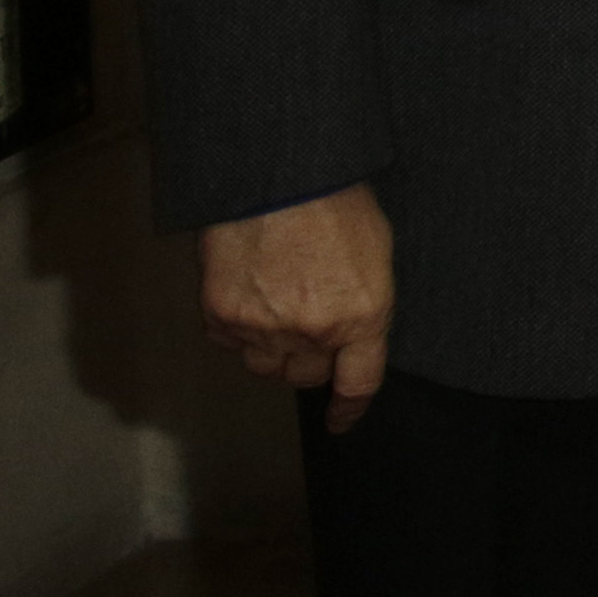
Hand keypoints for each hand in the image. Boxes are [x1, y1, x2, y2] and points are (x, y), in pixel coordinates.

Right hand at [202, 184, 393, 430]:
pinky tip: (248, 294)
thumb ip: (363, 303)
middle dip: (309, 360)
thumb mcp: (375, 253)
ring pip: (265, 366)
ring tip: (277, 307)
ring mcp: (263, 327)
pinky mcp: (221, 315)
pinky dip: (238, 328)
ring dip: (273, 349)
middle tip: (307, 328)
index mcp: (361, 316)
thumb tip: (350, 332)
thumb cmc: (336, 202)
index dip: (349, 408)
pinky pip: (230, 342)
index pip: (359, 382)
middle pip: (306, 376)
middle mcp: (312, 332)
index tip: (341, 421)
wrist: (278, 175)